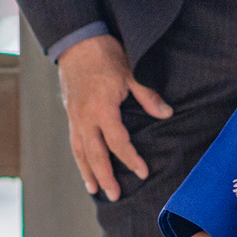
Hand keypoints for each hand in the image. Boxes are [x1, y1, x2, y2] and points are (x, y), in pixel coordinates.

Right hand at [56, 33, 165, 200]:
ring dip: (88, 172)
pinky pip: (74, 141)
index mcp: (102, 109)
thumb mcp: (131, 73)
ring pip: (80, 151)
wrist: (77, 42)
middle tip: (114, 195)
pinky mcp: (70, 114)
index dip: (131, 159)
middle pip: (95, 154)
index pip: (117, 142)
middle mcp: (85, 117)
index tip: (142, 172)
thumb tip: (166, 114)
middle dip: (105, 176)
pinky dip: (79, 157)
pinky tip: (84, 167)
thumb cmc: (106, 55)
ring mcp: (74, 117)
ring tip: (94, 189)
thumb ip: (148, 97)